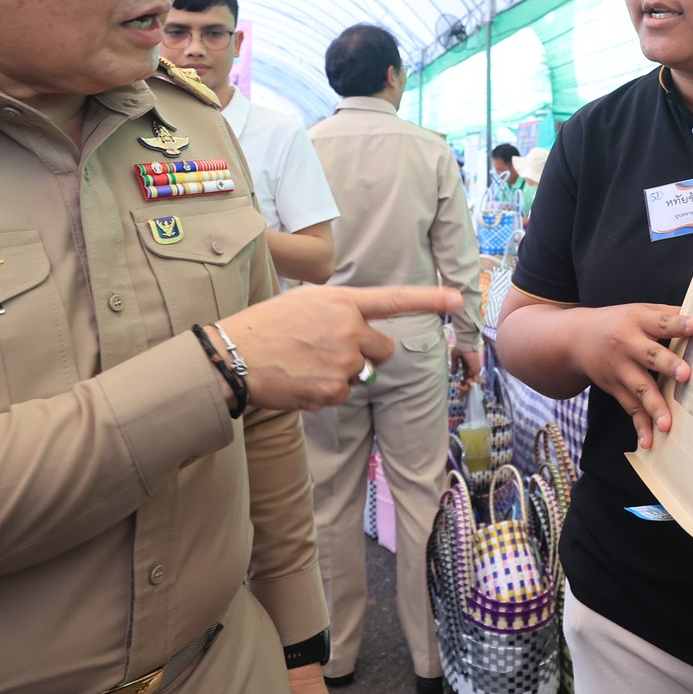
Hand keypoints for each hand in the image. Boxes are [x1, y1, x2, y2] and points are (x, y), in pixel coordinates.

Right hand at [223, 286, 462, 411]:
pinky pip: (343, 395)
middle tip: (329, 351)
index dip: (430, 298)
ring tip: (305, 364)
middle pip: (383, 350)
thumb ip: (337, 311)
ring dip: (342, 374)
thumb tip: (356, 328)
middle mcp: (348, 328)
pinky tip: (300, 381)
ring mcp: (343, 360)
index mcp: (341, 301)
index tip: (458, 298)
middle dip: (366, 354)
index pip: (394, 299)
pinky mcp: (333, 389)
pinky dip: (325, 393)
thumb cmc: (263, 327)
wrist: (233, 357)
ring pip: (362, 374)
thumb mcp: (303, 302)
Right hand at [450, 347, 482, 392]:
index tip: (457, 387)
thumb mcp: (455, 358)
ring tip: (459, 388)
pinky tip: (464, 383)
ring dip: (466, 388)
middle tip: (459, 394)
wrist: (465, 344)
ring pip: (472, 384)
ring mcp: (474, 370)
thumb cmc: (460, 348)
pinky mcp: (475, 370)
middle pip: (469, 383)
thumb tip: (453, 374)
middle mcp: (472, 370)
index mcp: (467, 367)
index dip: (462, 384)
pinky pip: (475, 381)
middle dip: (464, 389)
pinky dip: (470, 384)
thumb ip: (455, 366)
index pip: (466, 378)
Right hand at [569, 304, 692, 449]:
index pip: (661, 322)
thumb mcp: (640, 311)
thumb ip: (669, 314)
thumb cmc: (618, 323)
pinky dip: (640, 425)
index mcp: (638, 321)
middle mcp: (628, 345)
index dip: (678, 324)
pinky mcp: (615, 389)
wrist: (575, 339)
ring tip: (667, 424)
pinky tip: (649, 442)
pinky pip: (630, 408)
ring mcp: (620, 369)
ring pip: (640, 388)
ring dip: (654, 406)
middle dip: (668, 365)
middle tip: (686, 375)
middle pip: (650, 355)